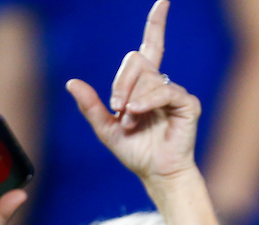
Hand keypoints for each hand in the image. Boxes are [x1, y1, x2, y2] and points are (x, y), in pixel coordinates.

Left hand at [66, 0, 200, 185]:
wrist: (157, 174)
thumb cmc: (136, 153)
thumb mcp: (105, 128)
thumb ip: (90, 106)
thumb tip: (71, 82)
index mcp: (144, 85)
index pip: (151, 46)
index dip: (156, 23)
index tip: (163, 1)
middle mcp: (162, 84)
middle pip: (137, 59)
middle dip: (121, 82)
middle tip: (117, 108)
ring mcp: (176, 93)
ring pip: (147, 76)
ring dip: (131, 99)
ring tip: (130, 121)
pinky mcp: (188, 105)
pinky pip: (164, 90)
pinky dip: (146, 101)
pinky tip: (137, 114)